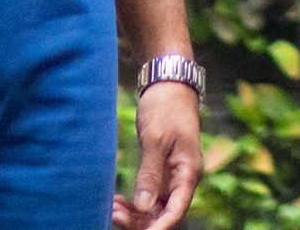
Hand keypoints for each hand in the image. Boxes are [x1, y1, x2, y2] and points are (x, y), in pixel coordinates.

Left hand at [112, 77, 202, 229]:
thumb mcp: (156, 140)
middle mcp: (183, 179)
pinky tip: (117, 201)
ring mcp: (172, 176)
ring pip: (155, 208)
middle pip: (164, 213)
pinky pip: (149, 196)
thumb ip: (150, 174)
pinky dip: (134, 203)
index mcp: (188, 173)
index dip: (159, 227)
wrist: (168, 85)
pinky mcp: (161, 172)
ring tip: (111, 208)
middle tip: (113, 214)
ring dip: (135, 214)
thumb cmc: (166, 108)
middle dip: (141, 221)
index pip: (176, 211)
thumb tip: (143, 207)